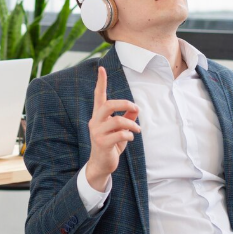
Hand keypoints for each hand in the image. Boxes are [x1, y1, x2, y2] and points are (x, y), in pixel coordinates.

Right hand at [86, 67, 140, 190]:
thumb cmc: (111, 145)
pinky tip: (130, 138)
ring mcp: (97, 132)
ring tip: (137, 130)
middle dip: (124, 103)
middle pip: (108, 105)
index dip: (100, 82)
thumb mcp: (120, 130)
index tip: (101, 68)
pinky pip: (120, 134)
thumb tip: (136, 108)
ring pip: (117, 120)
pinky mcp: (102, 143)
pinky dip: (129, 135)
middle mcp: (95, 122)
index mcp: (98, 116)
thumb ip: (127, 118)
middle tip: (135, 107)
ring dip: (131, 124)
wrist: (101, 165)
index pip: (98, 96)